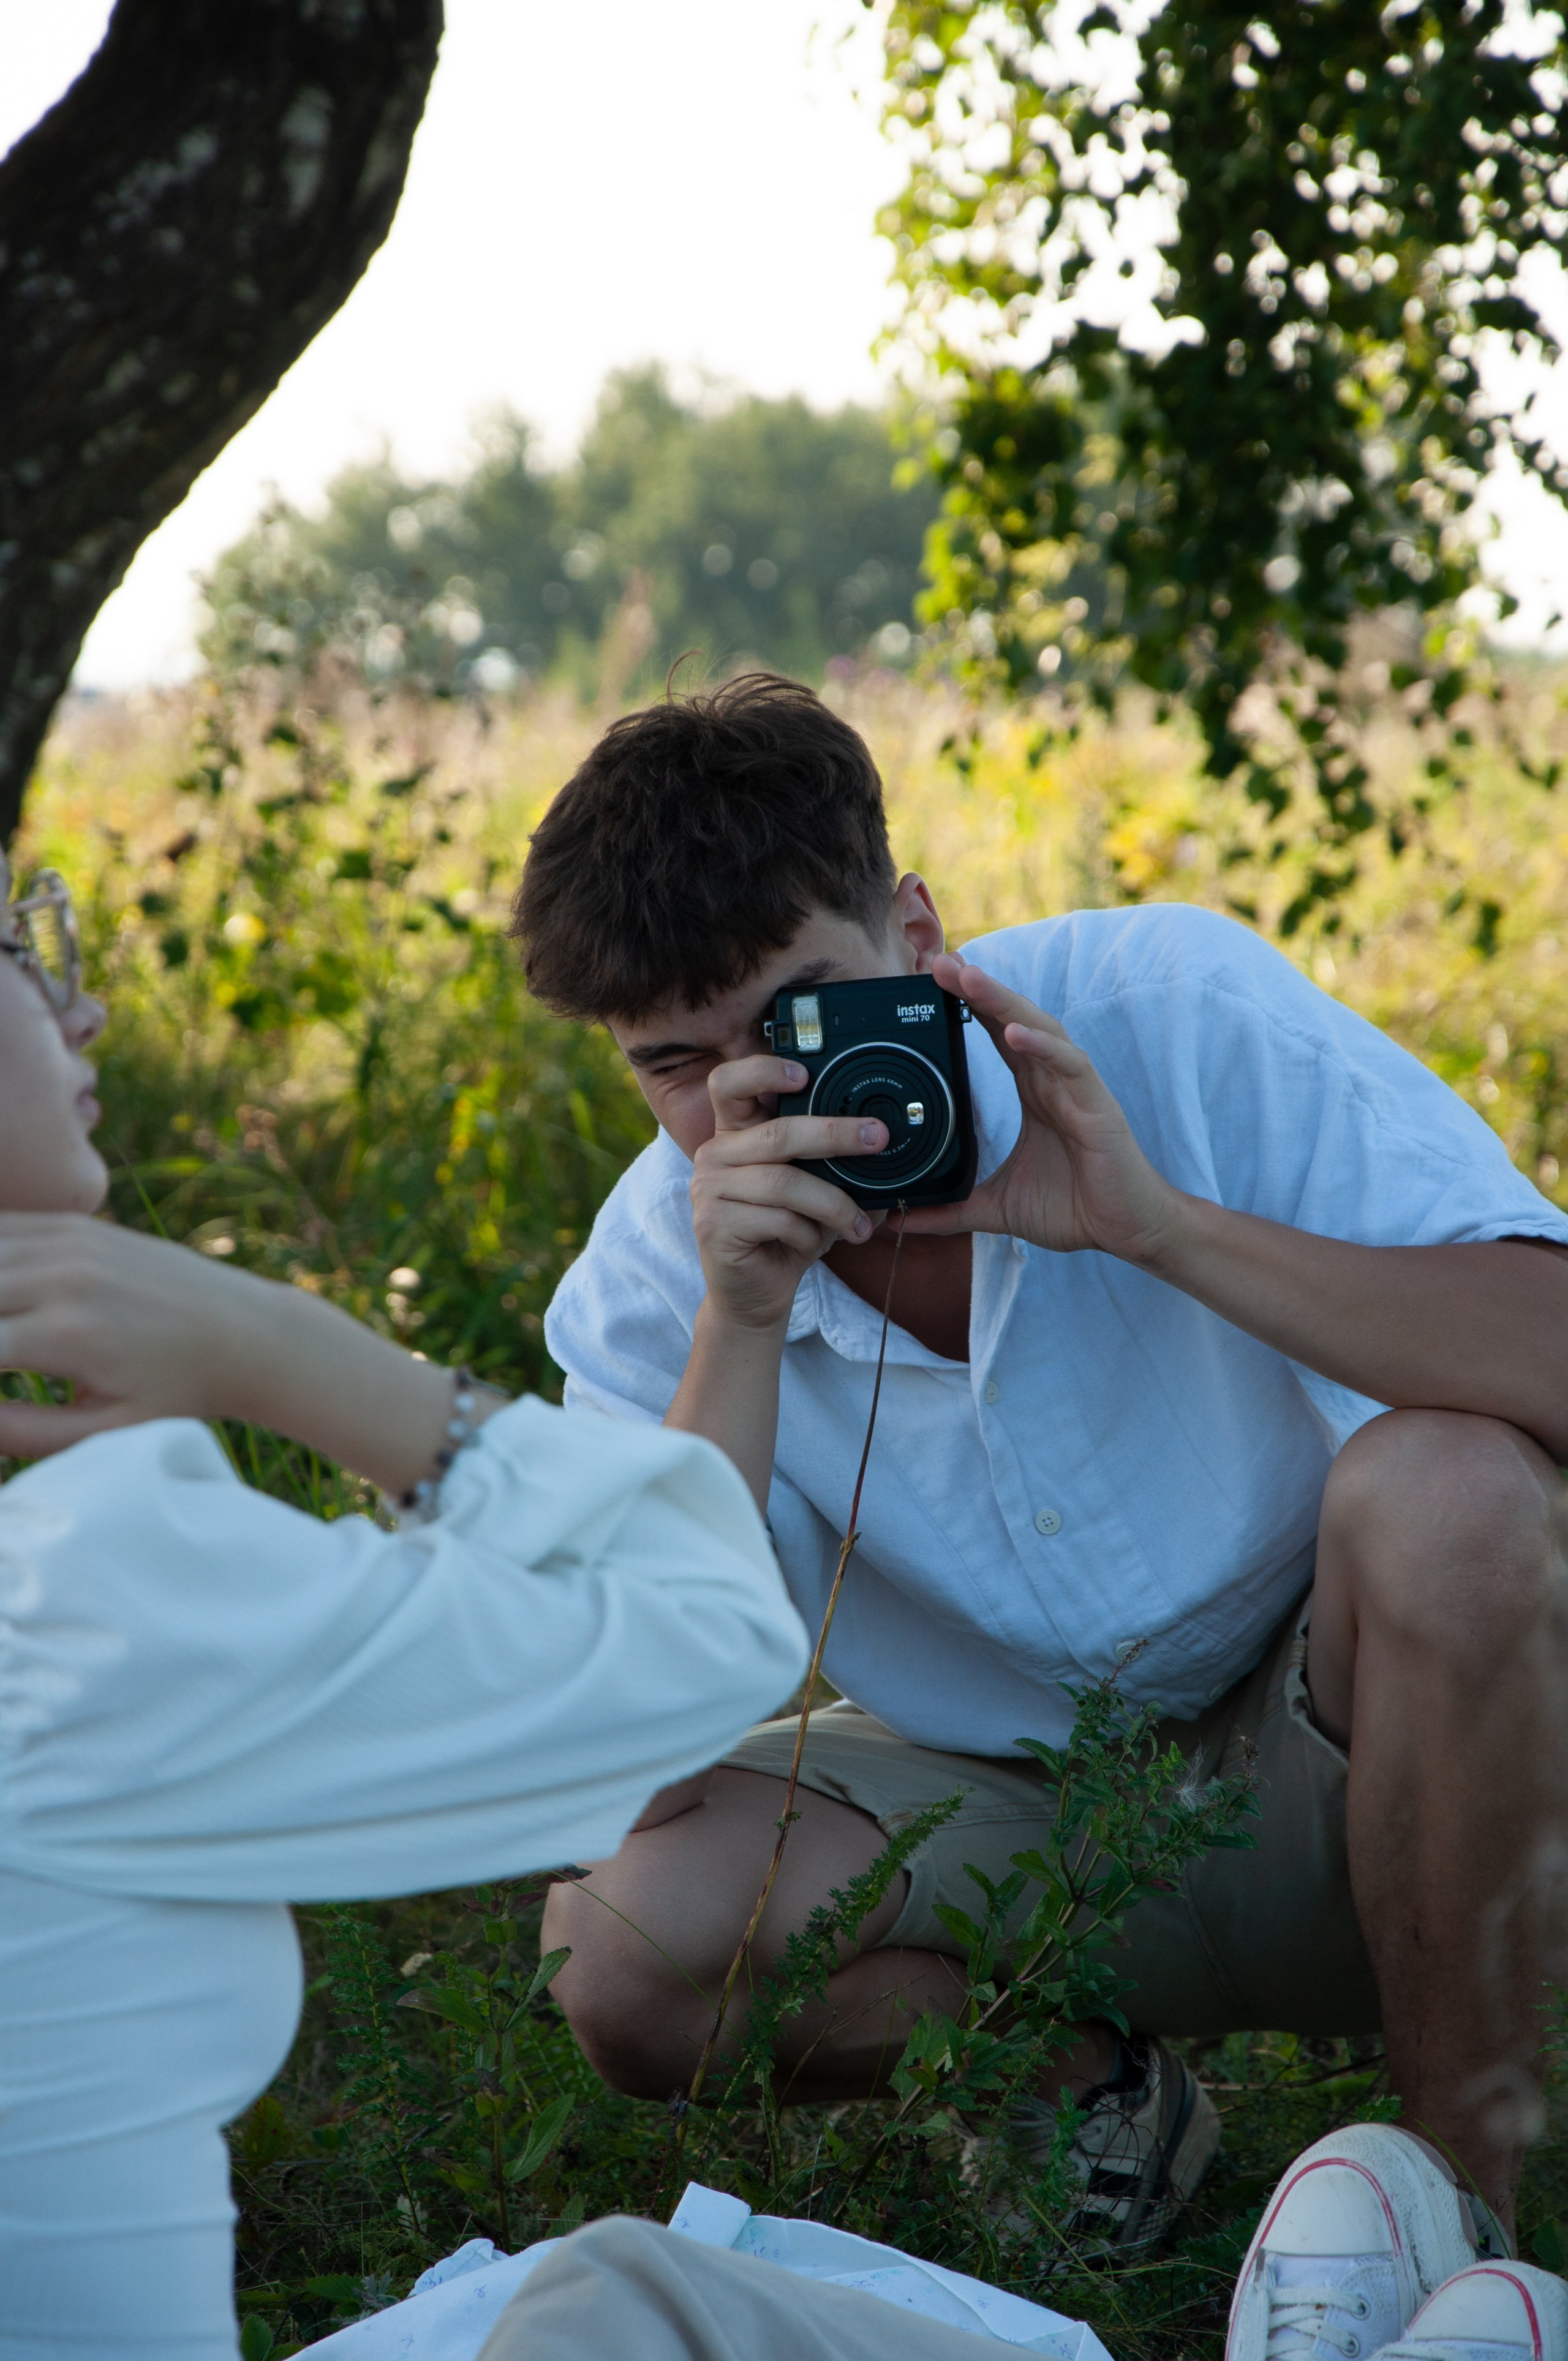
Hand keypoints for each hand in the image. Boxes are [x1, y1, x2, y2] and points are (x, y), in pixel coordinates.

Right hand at [0, 1213, 463, 1493]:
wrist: (247, 1334)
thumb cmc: (176, 1394)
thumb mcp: (105, 1431)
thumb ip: (21, 1431)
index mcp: (66, 1335)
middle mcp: (62, 1277)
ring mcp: (69, 1241)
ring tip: (1, 1337)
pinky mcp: (77, 1225)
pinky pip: (3, 1226)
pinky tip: (2, 1292)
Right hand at [689, 1055, 887, 1332]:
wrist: (755, 1296)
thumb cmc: (785, 1236)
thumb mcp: (812, 1192)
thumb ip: (831, 1163)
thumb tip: (879, 1141)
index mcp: (736, 1136)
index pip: (729, 1083)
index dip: (763, 1070)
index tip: (804, 1074)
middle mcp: (715, 1155)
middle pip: (778, 1132)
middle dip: (835, 1134)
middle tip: (877, 1138)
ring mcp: (708, 1190)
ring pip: (785, 1183)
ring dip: (833, 1204)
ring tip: (859, 1225)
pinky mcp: (713, 1225)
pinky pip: (778, 1219)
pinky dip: (808, 1235)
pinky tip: (812, 1246)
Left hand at [896, 956, 1180, 1260]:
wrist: (1127, 1230)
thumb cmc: (1074, 1208)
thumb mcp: (998, 1209)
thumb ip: (952, 1211)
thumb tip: (901, 1219)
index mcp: (1033, 1091)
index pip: (995, 1034)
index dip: (967, 1005)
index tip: (931, 980)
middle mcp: (1052, 1079)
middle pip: (1011, 1018)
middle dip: (977, 988)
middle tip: (940, 961)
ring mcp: (1076, 1088)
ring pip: (1038, 1029)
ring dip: (1003, 1001)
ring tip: (968, 978)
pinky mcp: (1097, 1106)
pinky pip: (1069, 1064)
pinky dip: (1042, 1046)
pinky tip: (1016, 1032)